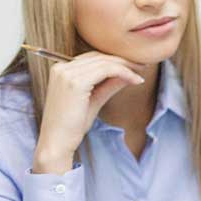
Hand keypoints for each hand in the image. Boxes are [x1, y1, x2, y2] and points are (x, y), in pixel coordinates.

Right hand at [32, 52, 144, 173]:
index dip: (116, 60)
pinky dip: (124, 73)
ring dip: (127, 67)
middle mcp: (62, 68)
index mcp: (61, 70)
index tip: (134, 66)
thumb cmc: (72, 125)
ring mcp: (67, 74)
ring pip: (105, 62)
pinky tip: (135, 81)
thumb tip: (130, 73)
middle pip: (100, 57)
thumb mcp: (94, 99)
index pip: (93, 58)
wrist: (57, 143)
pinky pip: (107, 70)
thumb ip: (109, 84)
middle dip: (124, 61)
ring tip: (141, 74)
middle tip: (142, 67)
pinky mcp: (76, 82)